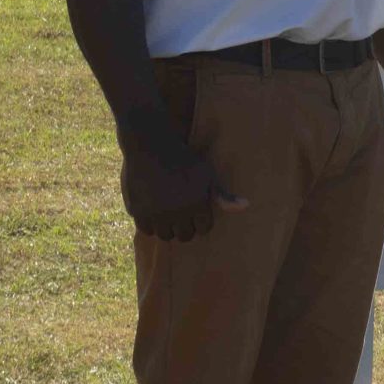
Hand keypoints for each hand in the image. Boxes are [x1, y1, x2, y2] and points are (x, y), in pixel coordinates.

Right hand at [118, 117, 248, 240]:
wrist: (151, 147)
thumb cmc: (183, 160)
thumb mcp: (206, 174)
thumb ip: (222, 195)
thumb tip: (246, 206)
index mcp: (196, 204)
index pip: (203, 229)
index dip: (201, 222)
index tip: (197, 213)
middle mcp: (177, 212)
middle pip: (185, 236)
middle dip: (186, 228)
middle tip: (183, 217)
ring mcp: (155, 213)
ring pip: (165, 236)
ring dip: (168, 229)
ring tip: (170, 217)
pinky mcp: (137, 211)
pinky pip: (146, 230)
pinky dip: (151, 226)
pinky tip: (155, 215)